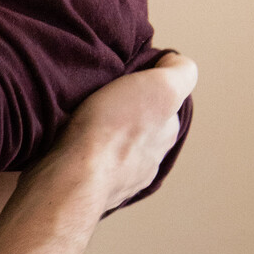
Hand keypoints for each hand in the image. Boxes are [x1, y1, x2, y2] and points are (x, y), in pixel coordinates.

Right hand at [58, 52, 197, 211]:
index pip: (165, 105)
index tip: (129, 79)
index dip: (148, 87)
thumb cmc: (113, 129)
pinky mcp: (91, 191)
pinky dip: (87, 158)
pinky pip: (93, 169)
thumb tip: (174, 63)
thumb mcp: (162, 85)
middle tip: (105, 99)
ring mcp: (121, 182)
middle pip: (141, 129)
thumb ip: (180, 71)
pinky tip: (74, 149)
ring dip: (106, 139)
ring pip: (117, 152)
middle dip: (127, 115)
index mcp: (166, 134)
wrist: (74, 176)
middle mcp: (149, 161)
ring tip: (85, 124)